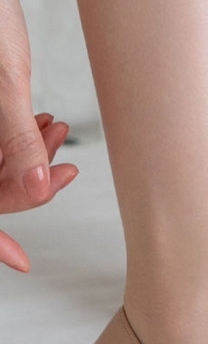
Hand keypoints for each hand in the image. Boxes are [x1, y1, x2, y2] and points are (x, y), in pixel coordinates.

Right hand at [0, 0, 78, 271]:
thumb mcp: (2, 82)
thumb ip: (17, 139)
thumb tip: (37, 189)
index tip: (22, 261)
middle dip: (32, 184)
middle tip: (65, 171)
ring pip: (1, 165)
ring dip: (35, 158)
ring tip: (57, 132)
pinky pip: (2, 142)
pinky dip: (27, 139)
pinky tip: (46, 123)